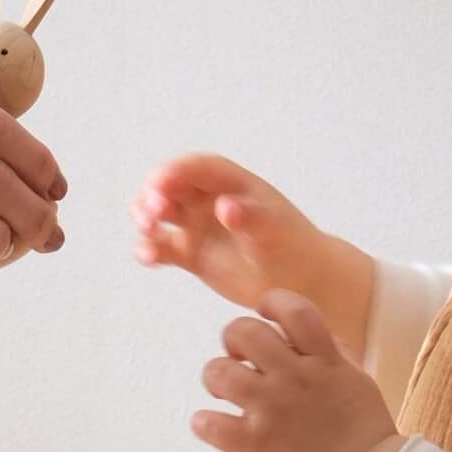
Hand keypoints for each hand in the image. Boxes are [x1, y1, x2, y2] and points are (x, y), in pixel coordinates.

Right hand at [137, 155, 373, 354]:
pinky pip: (164, 247)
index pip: (197, 169)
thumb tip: (225, 206)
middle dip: (154, 196)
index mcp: (231, 184)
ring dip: (148, 220)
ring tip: (148, 234)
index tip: (160, 183)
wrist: (302, 283)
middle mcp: (209, 200)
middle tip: (152, 214)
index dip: (175, 172)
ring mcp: (198, 226)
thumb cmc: (293, 250)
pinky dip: (152, 250)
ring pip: (162, 215)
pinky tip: (148, 259)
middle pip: (171, 188)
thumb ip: (250, 218)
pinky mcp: (191, 254)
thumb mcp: (273, 233)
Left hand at [195, 291, 404, 451]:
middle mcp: (295, 379)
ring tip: (224, 393)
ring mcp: (273, 411)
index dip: (271, 303)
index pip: (292, 309)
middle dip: (234, 339)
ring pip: (219, 372)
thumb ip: (332, 353)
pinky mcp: (257, 445)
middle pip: (245, 331)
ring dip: (215, 377)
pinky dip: (204, 424)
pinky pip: (211, 424)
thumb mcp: (357, 380)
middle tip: (239, 359)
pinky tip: (212, 426)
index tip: (265, 315)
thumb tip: (308, 335)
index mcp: (323, 361)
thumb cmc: (365, 434)